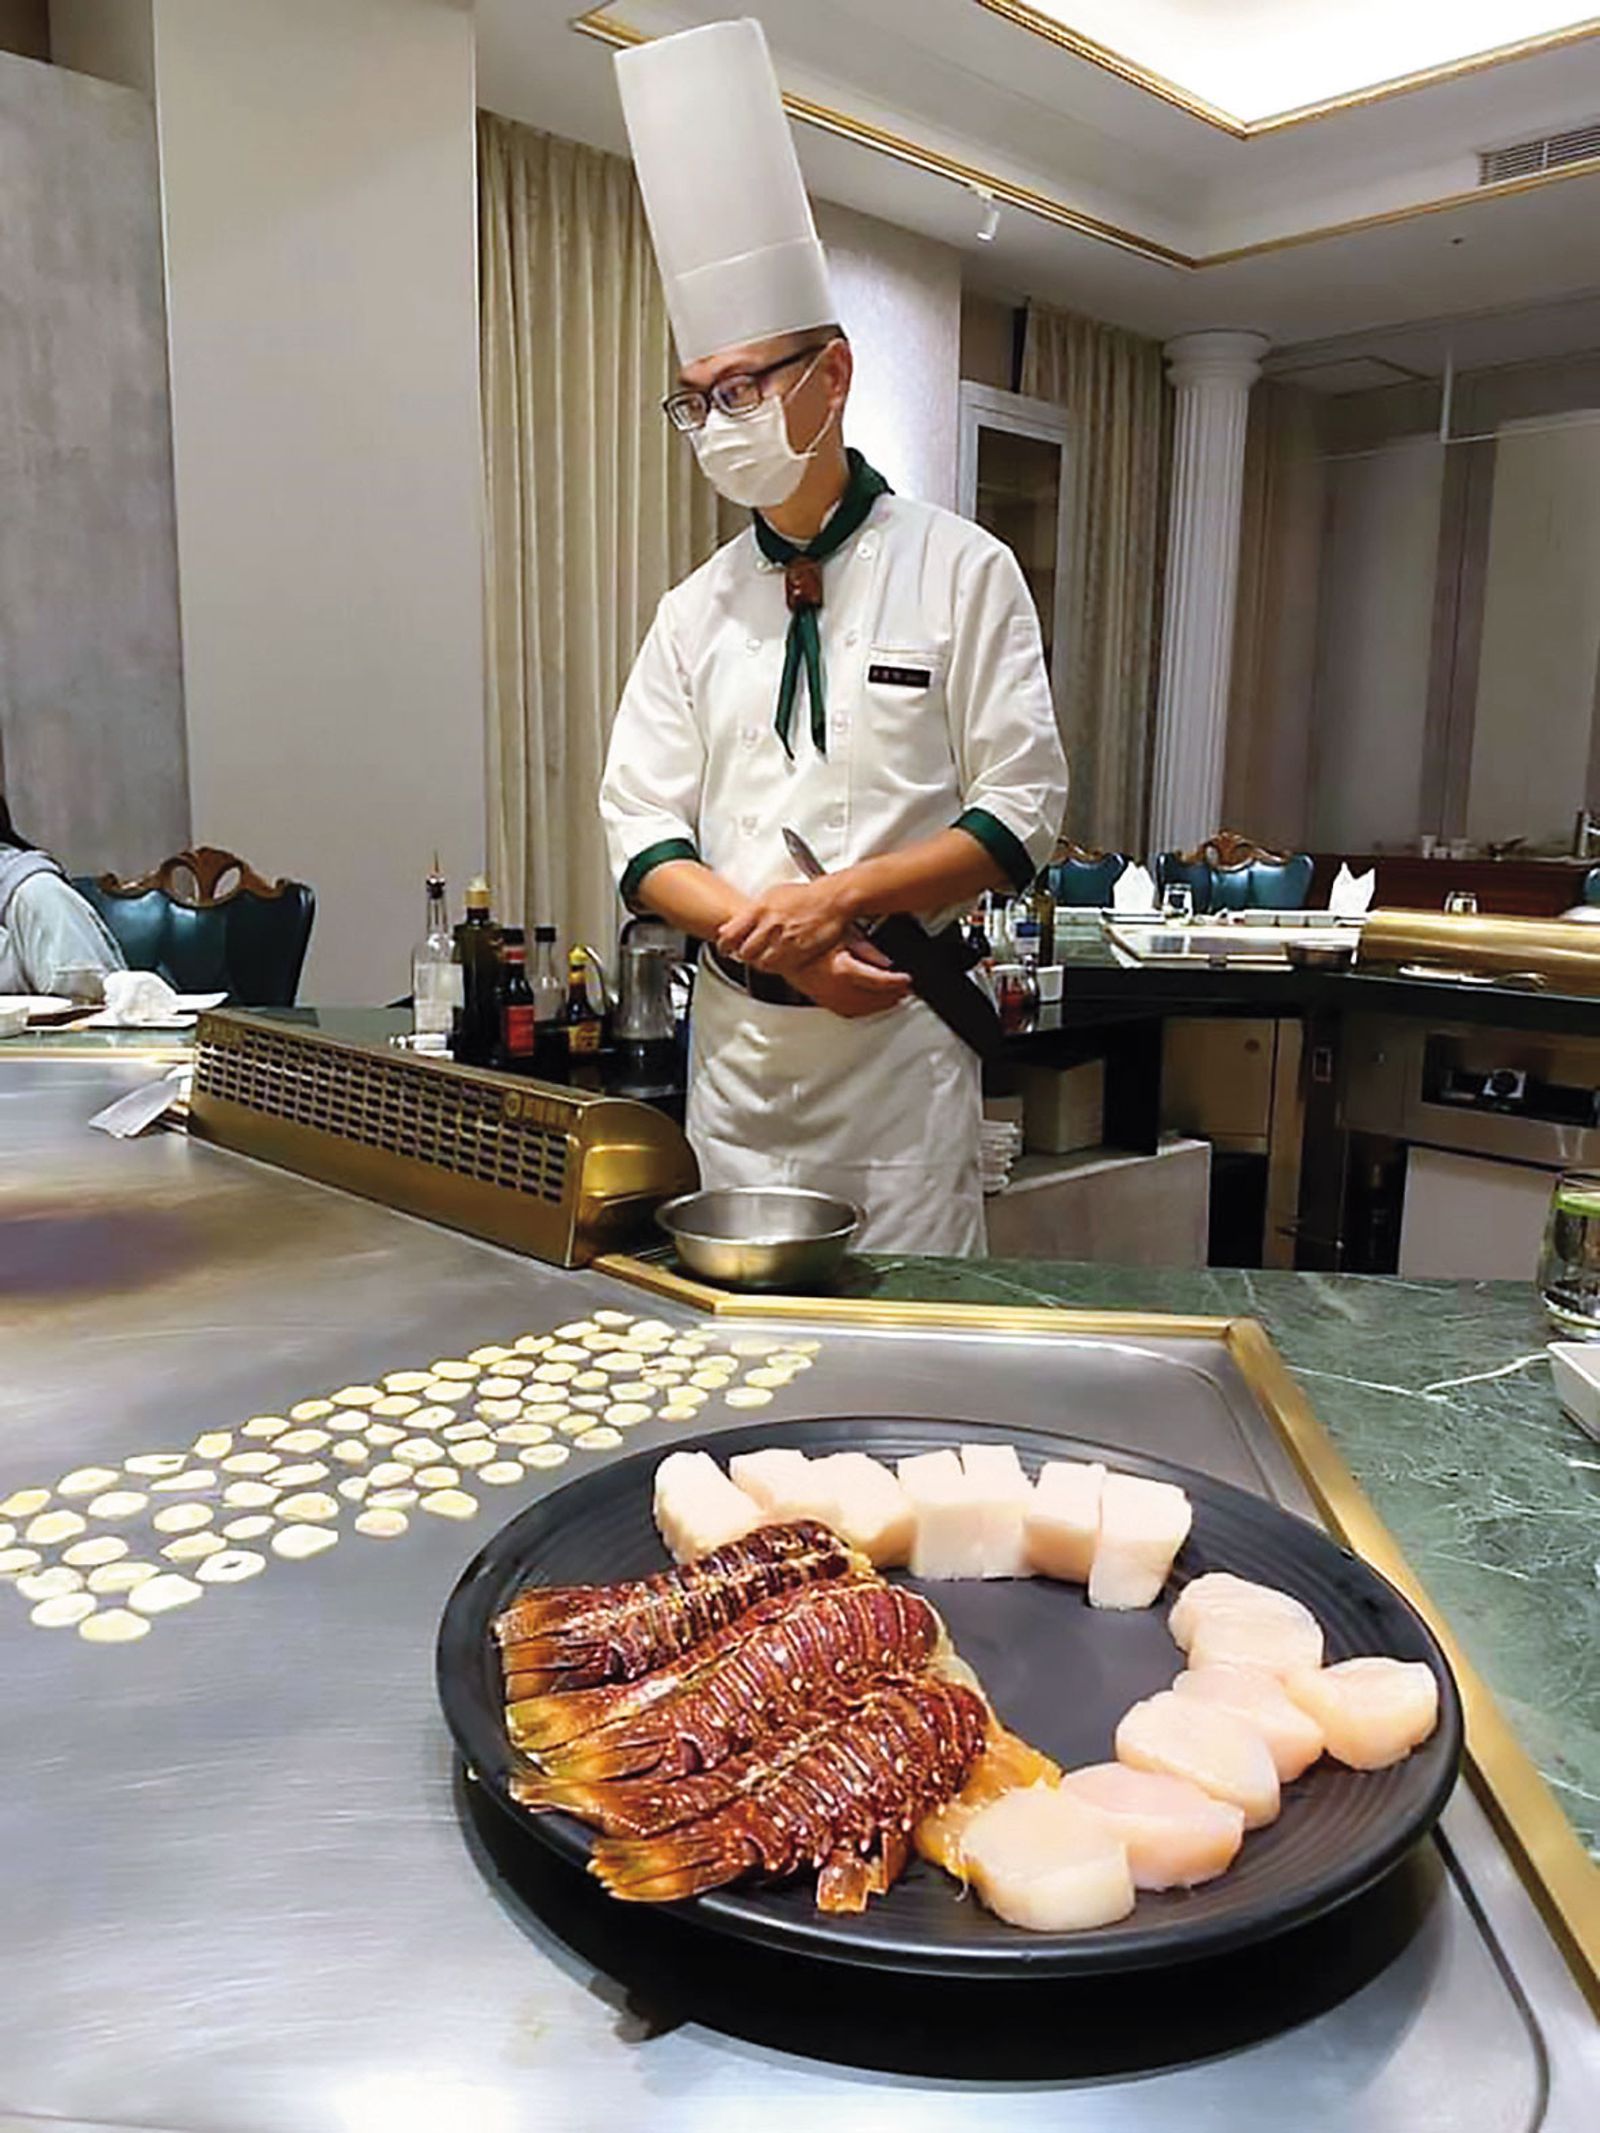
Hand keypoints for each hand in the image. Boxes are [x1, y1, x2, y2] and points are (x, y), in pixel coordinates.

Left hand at [716, 878, 852, 972]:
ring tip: (764, 956)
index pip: (730, 935)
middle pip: (744, 953)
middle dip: (744, 955)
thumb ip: (753, 911)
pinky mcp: (798, 953)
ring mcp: (784, 941)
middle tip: (746, 954)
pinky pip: (780, 968)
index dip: (724, 946)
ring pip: (761, 963)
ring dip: (760, 962)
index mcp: (759, 910)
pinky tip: (779, 959)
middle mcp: (770, 926)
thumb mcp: (773, 894)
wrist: (833, 900)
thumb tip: (736, 920)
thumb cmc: (806, 896)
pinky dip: (777, 966)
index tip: (724, 949)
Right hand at [788, 942, 910, 1019]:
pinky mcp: (822, 1000)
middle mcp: (834, 988)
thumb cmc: (810, 939)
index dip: (895, 981)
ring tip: (894, 998)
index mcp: (841, 970)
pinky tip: (871, 1005)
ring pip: (861, 1009)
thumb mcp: (843, 934)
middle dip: (891, 995)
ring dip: (879, 1006)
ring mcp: (827, 997)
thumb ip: (867, 949)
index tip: (906, 979)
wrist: (784, 949)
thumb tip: (885, 961)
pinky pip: (847, 1011)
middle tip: (906, 990)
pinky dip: (863, 1011)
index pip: (877, 980)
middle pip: (872, 998)